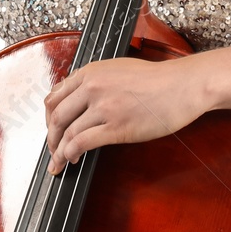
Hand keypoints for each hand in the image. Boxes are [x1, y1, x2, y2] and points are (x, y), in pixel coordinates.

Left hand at [44, 56, 209, 174]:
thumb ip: (94, 82)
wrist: (181, 86)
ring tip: (60, 161)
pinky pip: (83, 142)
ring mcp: (104, 107)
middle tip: (52, 149)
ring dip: (59, 151)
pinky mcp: (117, 127)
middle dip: (51, 137)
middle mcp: (93, 88)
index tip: (51, 129)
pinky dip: (71, 154)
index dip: (48, 118)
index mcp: (90, 73)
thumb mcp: (117, 70)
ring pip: (68, 132)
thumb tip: (78, 101)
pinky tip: (73, 160)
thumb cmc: (156, 79)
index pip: (55, 97)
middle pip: (57, 117)